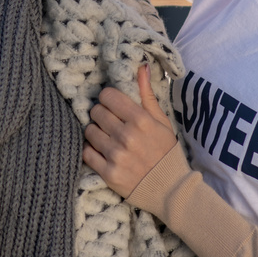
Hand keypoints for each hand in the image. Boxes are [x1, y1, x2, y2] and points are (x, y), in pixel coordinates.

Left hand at [83, 65, 178, 197]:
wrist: (170, 189)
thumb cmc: (166, 151)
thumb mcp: (161, 121)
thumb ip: (147, 94)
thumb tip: (140, 66)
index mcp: (141, 120)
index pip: (108, 96)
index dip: (108, 99)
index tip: (113, 104)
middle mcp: (127, 136)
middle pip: (96, 112)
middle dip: (101, 114)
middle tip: (110, 122)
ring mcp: (116, 156)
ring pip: (89, 131)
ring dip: (96, 132)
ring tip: (107, 137)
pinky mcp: (108, 173)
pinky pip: (86, 152)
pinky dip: (92, 150)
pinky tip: (103, 151)